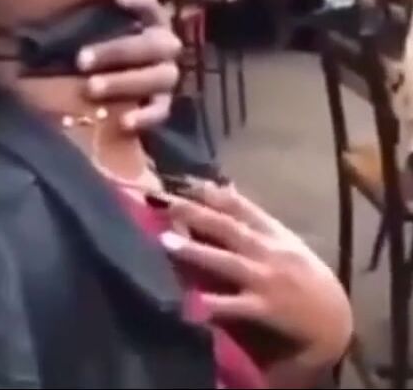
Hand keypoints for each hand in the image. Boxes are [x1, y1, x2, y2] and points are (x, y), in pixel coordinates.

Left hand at [78, 0, 180, 131]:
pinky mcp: (160, 106)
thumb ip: (89, 1)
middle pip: (151, 44)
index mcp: (148, 19)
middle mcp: (162, 44)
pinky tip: (124, 121)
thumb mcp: (83, 20)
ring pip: (157, 77)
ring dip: (124, 81)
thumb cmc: (84, 42)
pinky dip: (145, 116)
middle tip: (80, 59)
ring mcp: (164, 75)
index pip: (150, 4)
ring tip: (91, 88)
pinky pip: (161, 111)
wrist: (86, 89)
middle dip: (116, 51)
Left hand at [162, 181, 351, 368]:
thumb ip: (254, 216)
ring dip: (196, 251)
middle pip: (228, 227)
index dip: (211, 193)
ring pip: (227, 261)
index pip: (240, 206)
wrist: (334, 318)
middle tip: (166, 203)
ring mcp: (266, 279)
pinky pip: (237, 306)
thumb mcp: (284, 239)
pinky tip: (193, 302)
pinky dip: (216, 303)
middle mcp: (268, 251)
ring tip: (166, 242)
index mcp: (273, 232)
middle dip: (196, 213)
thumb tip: (224, 187)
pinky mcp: (266, 309)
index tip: (185, 181)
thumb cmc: (305, 275)